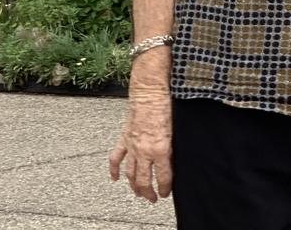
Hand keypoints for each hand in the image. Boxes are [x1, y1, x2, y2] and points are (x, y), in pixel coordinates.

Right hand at [108, 72, 172, 201]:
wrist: (149, 91)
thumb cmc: (165, 106)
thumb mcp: (175, 131)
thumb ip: (172, 149)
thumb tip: (172, 162)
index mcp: (160, 149)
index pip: (162, 177)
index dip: (164, 189)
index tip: (165, 194)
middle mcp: (144, 151)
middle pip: (142, 180)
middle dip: (148, 193)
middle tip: (152, 199)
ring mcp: (132, 146)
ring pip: (129, 173)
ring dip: (133, 186)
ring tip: (138, 193)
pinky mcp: (124, 138)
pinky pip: (116, 158)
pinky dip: (114, 170)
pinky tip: (115, 178)